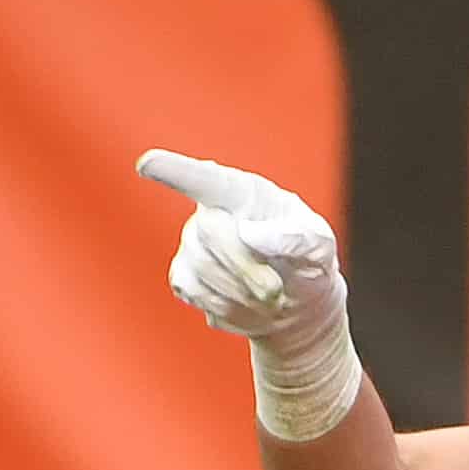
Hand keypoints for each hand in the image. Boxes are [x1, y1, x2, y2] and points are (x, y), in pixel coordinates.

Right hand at [140, 149, 345, 346]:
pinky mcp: (183, 277)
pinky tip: (246, 302)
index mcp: (244, 192)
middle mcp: (210, 212)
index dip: (175, 171)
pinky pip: (196, 293)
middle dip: (247, 268)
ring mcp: (192, 244)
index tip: (148, 164)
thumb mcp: (320, 247)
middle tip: (275, 290)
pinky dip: (229, 306)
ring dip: (244, 292)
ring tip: (268, 294)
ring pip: (206, 270)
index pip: (206, 179)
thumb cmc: (308, 262)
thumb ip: (297, 237)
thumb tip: (251, 233)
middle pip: (212, 233)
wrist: (296, 304)